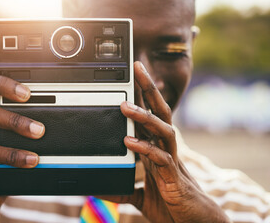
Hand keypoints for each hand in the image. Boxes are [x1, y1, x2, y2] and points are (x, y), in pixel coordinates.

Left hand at [100, 61, 229, 222]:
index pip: (151, 116)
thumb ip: (122, 188)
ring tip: (125, 106)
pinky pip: (160, 158)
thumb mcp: (140, 196)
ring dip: (144, 117)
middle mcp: (166, 150)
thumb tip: (99, 187)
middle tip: (138, 67)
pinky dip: (145, 149)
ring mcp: (171, 161)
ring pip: (162, 130)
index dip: (143, 97)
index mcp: (158, 149)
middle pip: (160, 112)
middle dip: (150, 89)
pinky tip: (129, 143)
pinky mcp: (174, 178)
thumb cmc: (172, 205)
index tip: (131, 78)